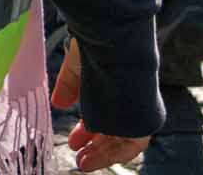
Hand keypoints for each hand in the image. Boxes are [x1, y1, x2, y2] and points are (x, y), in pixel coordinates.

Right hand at [55, 40, 152, 170]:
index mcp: (113, 85)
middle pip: (115, 131)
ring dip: (103, 153)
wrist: (115, 39)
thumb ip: (68, 86)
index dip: (88, 131)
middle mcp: (128, 99)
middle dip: (95, 146)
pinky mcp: (145, 118)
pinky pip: (134, 143)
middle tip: (78, 156)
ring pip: (123, 139)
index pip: (105, 115)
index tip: (74, 142)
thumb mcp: (76, 68)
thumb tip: (57, 104)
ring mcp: (137, 108)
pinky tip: (96, 155)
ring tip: (83, 163)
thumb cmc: (97, 46)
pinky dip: (115, 152)